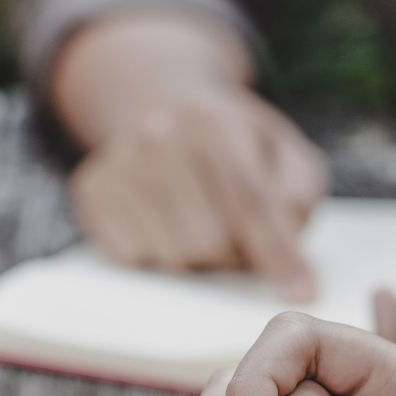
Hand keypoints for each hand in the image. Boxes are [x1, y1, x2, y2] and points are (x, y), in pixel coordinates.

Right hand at [71, 84, 326, 296]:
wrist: (153, 101)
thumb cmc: (227, 139)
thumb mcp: (278, 147)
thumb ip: (297, 189)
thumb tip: (289, 236)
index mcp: (211, 120)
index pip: (249, 202)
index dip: (278, 253)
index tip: (302, 293)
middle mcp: (157, 137)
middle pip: (210, 240)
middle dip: (236, 257)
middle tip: (241, 244)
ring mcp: (118, 165)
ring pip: (173, 257)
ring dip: (199, 261)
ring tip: (203, 230)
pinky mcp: (92, 192)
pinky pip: (135, 260)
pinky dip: (160, 256)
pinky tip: (166, 225)